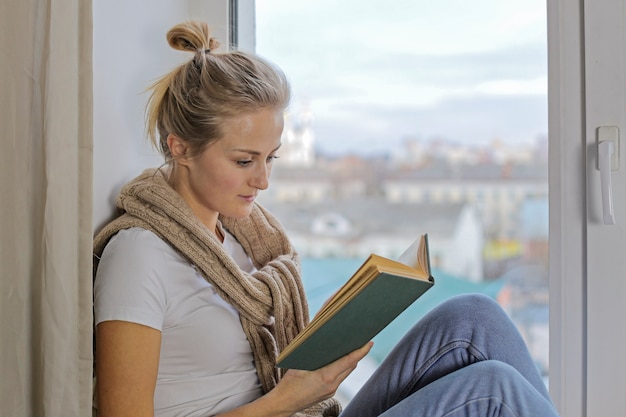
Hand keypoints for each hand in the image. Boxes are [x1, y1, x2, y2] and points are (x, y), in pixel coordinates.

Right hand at [217, 341, 372, 416]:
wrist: (283, 404)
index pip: (349, 360)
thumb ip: (311, 349)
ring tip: (351, 348)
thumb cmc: (288, 383)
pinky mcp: (328, 394)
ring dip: (349, 361)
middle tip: (361, 339)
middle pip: (350, 366)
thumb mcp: (298, 362)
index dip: (361, 351)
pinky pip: (339, 378)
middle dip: (357, 353)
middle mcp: (332, 385)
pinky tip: (336, 361)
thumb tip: (318, 333)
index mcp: (326, 376)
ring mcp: (331, 391)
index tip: (370, 342)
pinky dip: (341, 368)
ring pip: (345, 372)